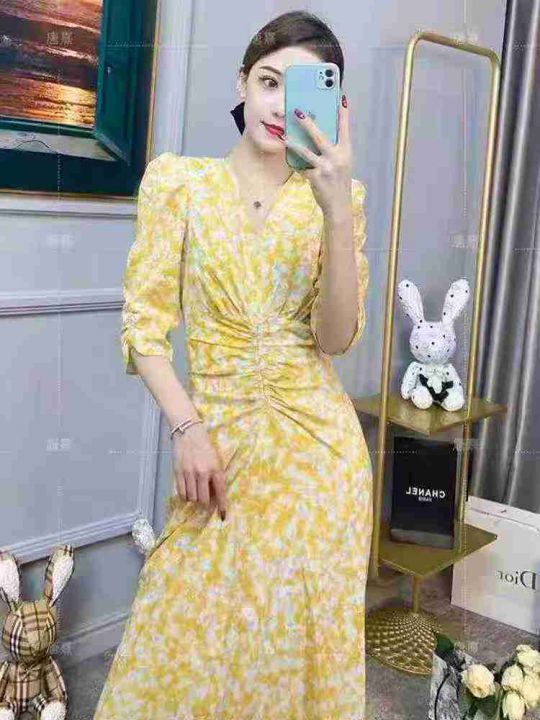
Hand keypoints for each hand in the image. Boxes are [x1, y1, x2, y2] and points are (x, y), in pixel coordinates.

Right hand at [171, 423, 227, 520]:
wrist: (188, 432)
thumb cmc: (205, 446)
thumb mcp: (216, 459)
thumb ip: (216, 476)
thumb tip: (216, 495)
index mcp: (215, 469)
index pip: (220, 492)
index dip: (221, 507)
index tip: (222, 517)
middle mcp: (202, 472)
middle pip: (203, 500)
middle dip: (205, 502)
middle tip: (205, 499)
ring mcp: (189, 473)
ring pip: (191, 498)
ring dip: (194, 498)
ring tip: (195, 491)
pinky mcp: (178, 472)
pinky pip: (181, 493)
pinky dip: (184, 495)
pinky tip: (187, 491)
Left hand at [283, 94, 352, 217]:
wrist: (338, 204)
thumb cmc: (339, 182)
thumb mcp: (342, 163)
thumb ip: (335, 149)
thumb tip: (319, 134)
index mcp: (346, 152)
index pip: (345, 129)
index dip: (343, 113)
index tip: (341, 98)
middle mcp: (337, 158)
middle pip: (320, 137)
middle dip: (308, 123)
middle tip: (298, 112)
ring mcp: (326, 168)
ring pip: (306, 152)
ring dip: (293, 143)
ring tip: (284, 136)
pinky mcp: (315, 177)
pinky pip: (302, 167)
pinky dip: (296, 164)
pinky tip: (290, 160)